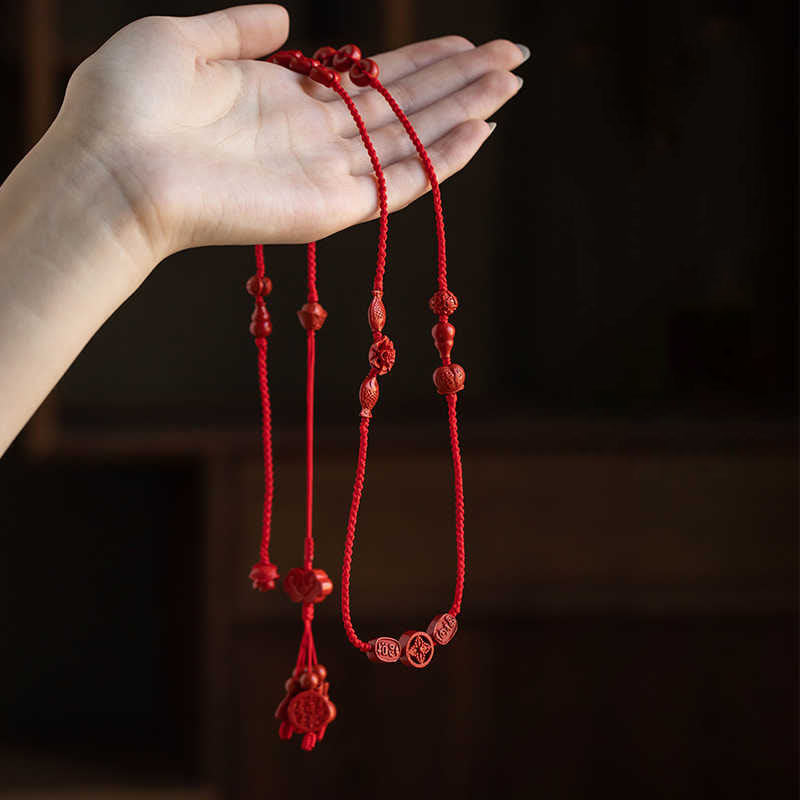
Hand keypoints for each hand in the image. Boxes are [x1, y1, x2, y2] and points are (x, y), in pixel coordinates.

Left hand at [55, 4, 526, 265]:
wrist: (111, 168)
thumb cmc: (129, 102)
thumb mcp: (185, 39)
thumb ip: (240, 27)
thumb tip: (288, 18)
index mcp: (285, 99)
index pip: (371, 79)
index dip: (421, 60)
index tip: (465, 39)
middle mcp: (314, 138)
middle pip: (404, 107)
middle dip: (459, 79)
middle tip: (513, 55)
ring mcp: (325, 175)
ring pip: (413, 139)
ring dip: (464, 110)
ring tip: (512, 80)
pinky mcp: (329, 206)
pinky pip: (398, 182)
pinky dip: (441, 159)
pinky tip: (481, 131)